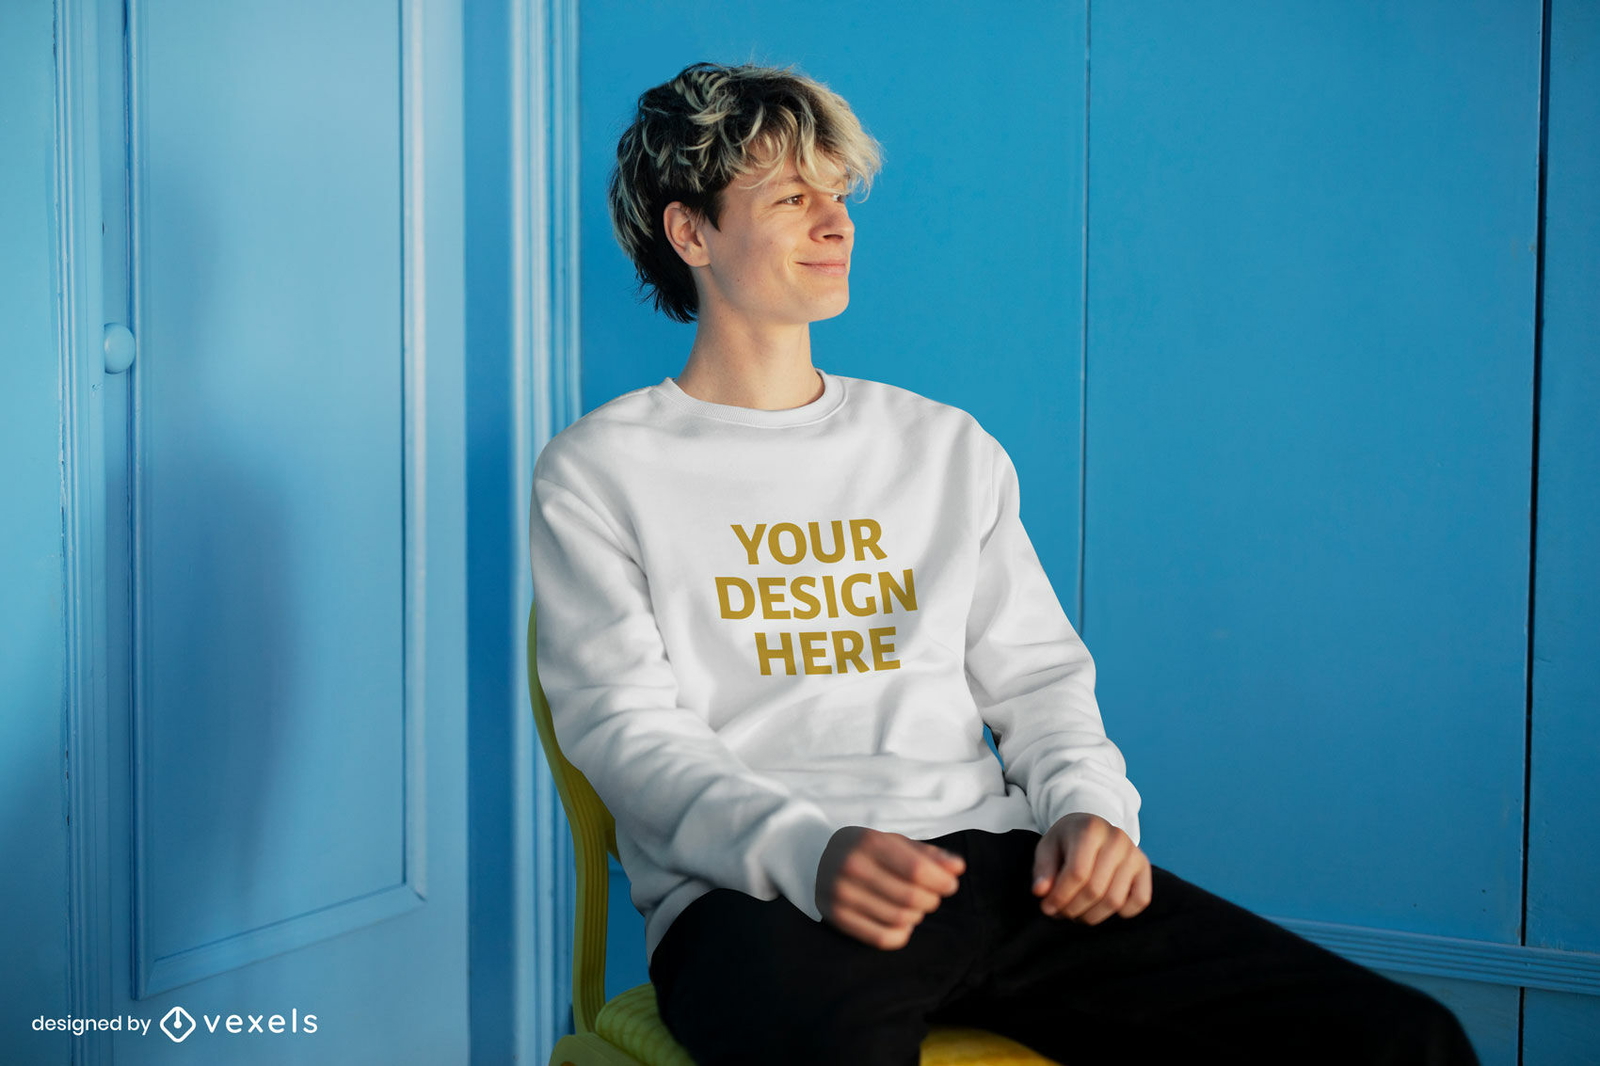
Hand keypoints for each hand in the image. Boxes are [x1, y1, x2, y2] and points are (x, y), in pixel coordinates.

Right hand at [815, 826, 964, 949]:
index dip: (941, 881)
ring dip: (916, 916)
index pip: (917, 870)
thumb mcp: (895, 842)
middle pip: (910, 897)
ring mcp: (840, 894)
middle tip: (930, 896)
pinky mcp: (836, 917)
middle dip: (931, 900)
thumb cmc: (867, 850)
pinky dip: (902, 935)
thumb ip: (929, 855)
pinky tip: (902, 923)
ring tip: (913, 907)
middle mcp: (851, 866)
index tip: (949, 885)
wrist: (818, 857)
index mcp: (869, 841)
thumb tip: (958, 868)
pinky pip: (882, 938)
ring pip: (899, 919)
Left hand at [1031, 812, 1151, 924]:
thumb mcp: (1048, 847)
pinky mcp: (1145, 868)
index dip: (1060, 896)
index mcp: (1090, 830)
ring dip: (1092, 916)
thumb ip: (1043, 869)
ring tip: (1076, 913)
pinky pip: (1139, 900)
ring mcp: (1134, 853)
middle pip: (1095, 890)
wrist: (1093, 827)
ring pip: (1115, 900)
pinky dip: (1121, 912)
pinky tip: (1101, 907)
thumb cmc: (1067, 840)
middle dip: (1073, 909)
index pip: (1077, 873)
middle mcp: (1117, 839)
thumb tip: (1041, 892)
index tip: (1047, 908)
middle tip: (1060, 913)